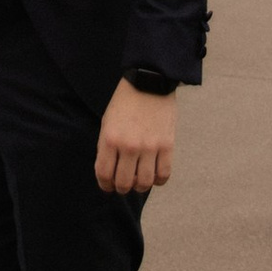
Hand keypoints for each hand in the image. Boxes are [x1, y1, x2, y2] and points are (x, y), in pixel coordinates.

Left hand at [95, 81, 175, 195]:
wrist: (149, 82)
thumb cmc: (125, 102)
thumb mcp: (107, 122)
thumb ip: (106, 146)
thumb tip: (108, 171)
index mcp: (110, 139)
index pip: (104, 174)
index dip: (105, 185)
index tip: (107, 186)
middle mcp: (129, 146)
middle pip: (124, 183)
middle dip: (121, 188)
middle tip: (122, 186)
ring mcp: (150, 147)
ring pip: (144, 183)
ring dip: (140, 187)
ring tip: (138, 182)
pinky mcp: (167, 146)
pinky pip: (164, 175)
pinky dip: (158, 181)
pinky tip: (154, 176)